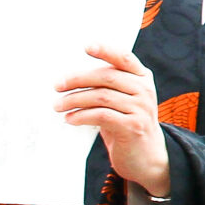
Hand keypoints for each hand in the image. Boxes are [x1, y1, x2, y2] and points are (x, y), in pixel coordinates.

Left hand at [58, 45, 169, 197]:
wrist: (147, 157)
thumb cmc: (127, 125)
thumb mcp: (123, 102)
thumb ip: (108, 87)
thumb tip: (71, 79)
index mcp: (142, 78)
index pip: (124, 58)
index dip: (106, 50)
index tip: (86, 47)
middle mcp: (144, 90)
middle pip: (106, 76)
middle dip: (77, 80)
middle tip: (57, 86)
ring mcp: (141, 108)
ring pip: (100, 96)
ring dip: (74, 100)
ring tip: (59, 105)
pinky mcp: (132, 127)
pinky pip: (100, 115)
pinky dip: (81, 116)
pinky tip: (70, 119)